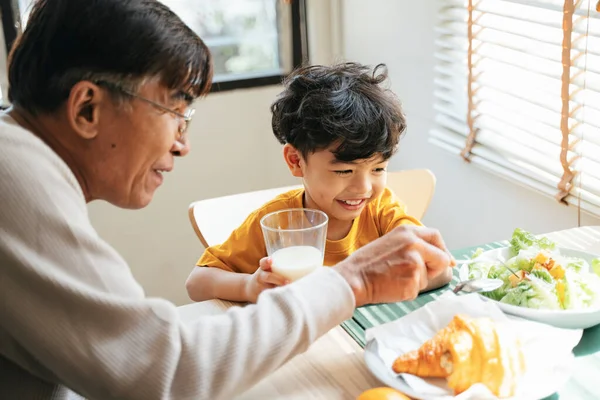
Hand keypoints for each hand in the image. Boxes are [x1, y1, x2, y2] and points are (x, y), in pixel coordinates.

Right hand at [244, 258, 288, 302]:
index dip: (267, 261)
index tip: (271, 260)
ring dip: (278, 291)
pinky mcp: (263, 298)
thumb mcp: (269, 269)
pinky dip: (278, 299)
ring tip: (288, 292)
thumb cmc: (267, 276)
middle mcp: (261, 277)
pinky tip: (286, 301)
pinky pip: (270, 298)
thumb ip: (282, 265)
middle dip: (278, 279)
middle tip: (287, 282)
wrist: (249, 289)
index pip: (263, 263)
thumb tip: (311, 264)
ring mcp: (261, 288)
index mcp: (264, 268)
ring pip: (268, 289)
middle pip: (267, 277)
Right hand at [333, 225, 454, 306]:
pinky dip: (407, 291)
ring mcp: (415, 262)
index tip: (447, 260)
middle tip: (414, 275)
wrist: (353, 278)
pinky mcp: (413, 280)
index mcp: (407, 231)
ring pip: (428, 277)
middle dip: (433, 269)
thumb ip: (412, 245)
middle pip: (441, 259)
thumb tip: (441, 258)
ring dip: (415, 282)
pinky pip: (418, 290)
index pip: (436, 236)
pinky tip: (392, 285)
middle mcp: (414, 244)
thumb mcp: (390, 242)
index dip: (443, 250)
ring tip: (394, 278)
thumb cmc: (367, 263)